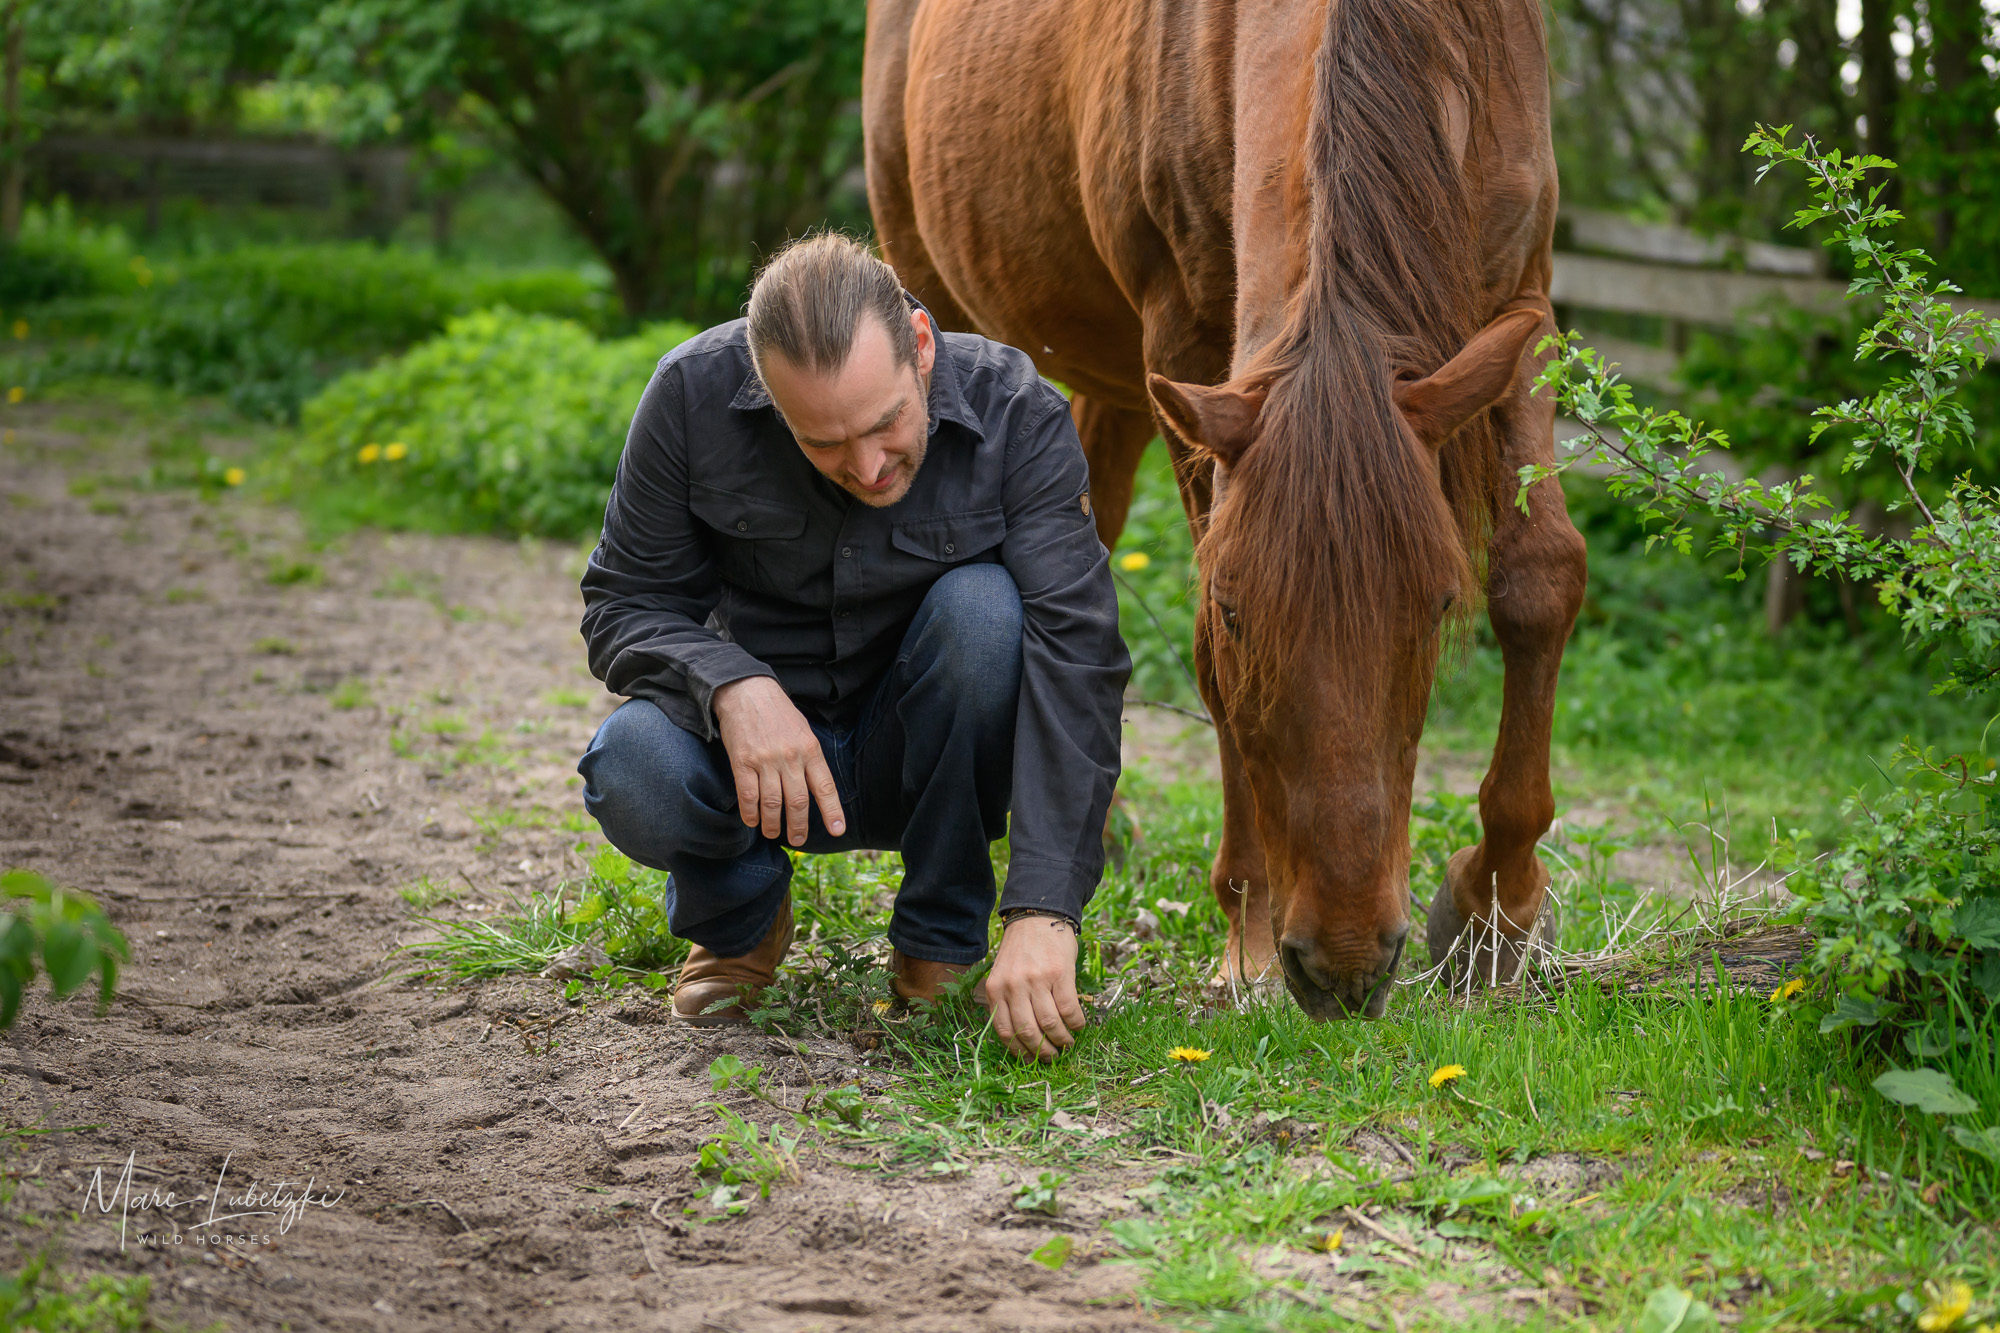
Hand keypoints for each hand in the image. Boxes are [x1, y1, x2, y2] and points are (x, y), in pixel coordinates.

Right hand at [712, 676, 844, 846]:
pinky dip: (751, 813)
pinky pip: (748, 795)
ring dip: (772, 824)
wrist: (746, 690)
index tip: (838, 830)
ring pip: (772, 803)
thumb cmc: (778, 713)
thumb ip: (809, 758)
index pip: (825, 786)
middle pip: (798, 801)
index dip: (832, 811)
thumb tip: (814, 789)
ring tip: (772, 833)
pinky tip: (753, 821)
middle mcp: (790, 756)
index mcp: (810, 749)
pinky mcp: (742, 761)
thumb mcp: (803, 731)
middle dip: (799, 827)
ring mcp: (765, 760)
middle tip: (797, 840)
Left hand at [985, 916, 1085, 1060]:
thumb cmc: (1021, 950)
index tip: (1030, 1060)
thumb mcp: (1003, 974)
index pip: (1004, 1030)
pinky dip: (1076, 1023)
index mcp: (995, 989)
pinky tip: (1078, 1025)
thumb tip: (1022, 1038)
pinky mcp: (1060, 974)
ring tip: (1068, 1044)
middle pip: (1028, 1031)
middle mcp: (1013, 986)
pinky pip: (1069, 1009)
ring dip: (1062, 1040)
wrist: (1038, 917)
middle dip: (1042, 1051)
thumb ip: (1006, 1000)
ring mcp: (1037, 980)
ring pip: (1050, 1024)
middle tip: (1053, 1057)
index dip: (1019, 1051)